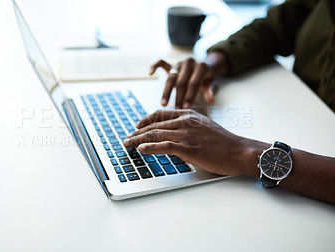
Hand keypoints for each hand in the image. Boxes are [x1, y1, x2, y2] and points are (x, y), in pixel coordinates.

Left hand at [123, 109, 261, 176]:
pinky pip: (164, 146)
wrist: (239, 150)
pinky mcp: (188, 148)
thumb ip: (188, 128)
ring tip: (127, 144)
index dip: (146, 120)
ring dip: (138, 140)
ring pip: (155, 134)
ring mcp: (186, 134)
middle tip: (126, 138)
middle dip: (137, 132)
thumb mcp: (204, 128)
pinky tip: (141, 149)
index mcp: (189, 115)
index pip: (161, 114)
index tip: (136, 126)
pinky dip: (150, 147)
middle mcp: (185, 121)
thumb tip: (172, 135)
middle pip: (154, 125)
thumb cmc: (223, 142)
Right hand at [149, 51, 228, 108]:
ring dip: (166, 91)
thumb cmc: (207, 78)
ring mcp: (179, 63)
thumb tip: (211, 100)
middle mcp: (189, 62)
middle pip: (181, 81)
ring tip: (163, 103)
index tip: (186, 107)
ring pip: (171, 76)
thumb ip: (211, 90)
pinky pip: (161, 62)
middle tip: (176, 109)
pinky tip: (150, 74)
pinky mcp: (171, 64)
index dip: (190, 96)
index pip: (194, 83)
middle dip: (179, 97)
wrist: (205, 66)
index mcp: (201, 66)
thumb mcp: (212, 83)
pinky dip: (154, 66)